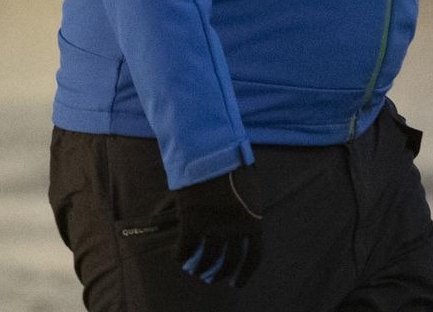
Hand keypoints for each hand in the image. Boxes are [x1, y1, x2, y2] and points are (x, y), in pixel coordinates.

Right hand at [172, 165, 263, 286]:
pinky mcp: (192, 222)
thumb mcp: (250, 187)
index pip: (253, 257)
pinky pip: (185, 248)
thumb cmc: (231, 162)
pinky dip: (181, 256)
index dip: (245, 273)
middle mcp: (235, 229)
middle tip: (212, 278)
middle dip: (220, 273)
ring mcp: (213, 227)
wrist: (209, 149)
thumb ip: (248, 207)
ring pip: (206, 259)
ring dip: (200, 269)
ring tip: (195, 271)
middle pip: (229, 262)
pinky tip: (179, 258)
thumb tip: (244, 220)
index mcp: (253, 220)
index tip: (237, 283)